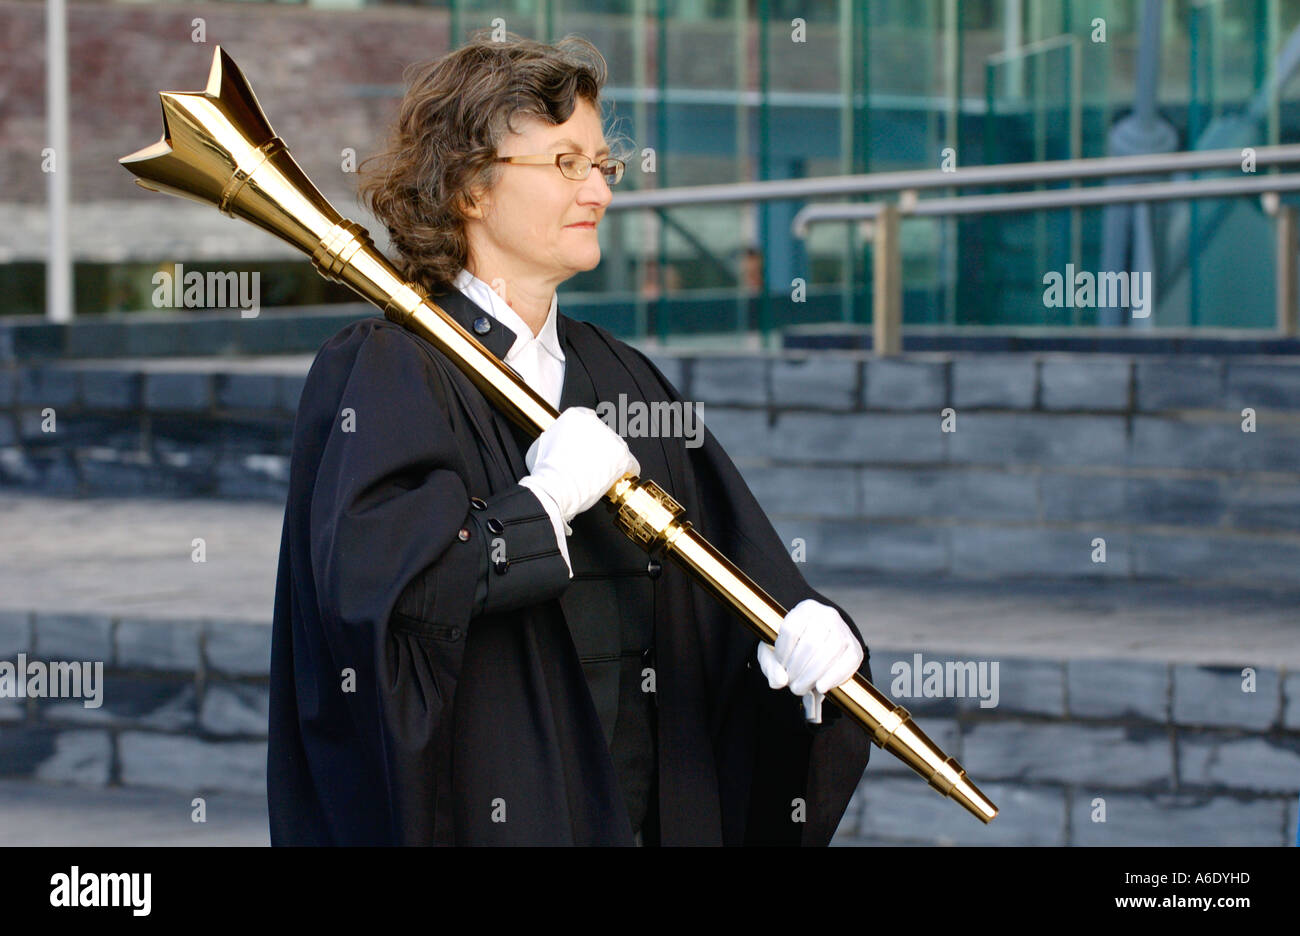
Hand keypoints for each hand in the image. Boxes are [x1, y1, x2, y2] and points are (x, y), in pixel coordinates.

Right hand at [522, 406, 639, 525]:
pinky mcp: (623, 457)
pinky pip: (630, 463)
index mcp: (576, 416)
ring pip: (616, 448)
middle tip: (588, 465)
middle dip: (598, 449)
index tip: (585, 448)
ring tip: (598, 475)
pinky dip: (624, 472)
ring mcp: (611, 439)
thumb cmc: (546, 471)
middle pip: (603, 435)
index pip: (588, 421)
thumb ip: (556, 437)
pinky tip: (614, 478)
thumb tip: (559, 443)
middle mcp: (596, 423)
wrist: (555, 489)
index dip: (586, 438)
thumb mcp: (541, 443)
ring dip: (610, 460)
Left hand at [756, 599, 862, 722]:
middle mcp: (826, 614)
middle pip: (811, 643)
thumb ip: (770, 667)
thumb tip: (779, 680)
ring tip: (801, 688)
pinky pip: (848, 663)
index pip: (790, 630)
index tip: (780, 667)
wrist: (815, 652)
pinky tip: (821, 687)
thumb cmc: (791, 650)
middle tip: (791, 685)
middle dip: (798, 670)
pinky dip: (833, 678)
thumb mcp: (774, 654)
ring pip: (829, 652)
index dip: (782, 654)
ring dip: (813, 676)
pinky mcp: (855, 648)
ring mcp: (844, 630)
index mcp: (804, 609)